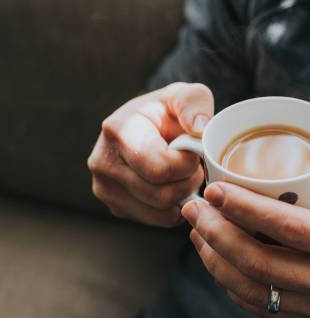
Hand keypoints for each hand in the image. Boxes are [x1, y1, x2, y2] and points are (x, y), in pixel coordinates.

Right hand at [88, 83, 211, 226]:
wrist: (148, 125)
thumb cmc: (170, 111)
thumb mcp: (185, 96)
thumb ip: (195, 103)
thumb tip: (198, 128)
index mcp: (119, 131)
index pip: (160, 169)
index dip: (188, 164)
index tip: (194, 150)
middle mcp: (103, 162)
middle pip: (162, 195)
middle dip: (189, 182)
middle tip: (194, 166)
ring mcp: (105, 188)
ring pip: (161, 213)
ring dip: (183, 196)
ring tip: (184, 174)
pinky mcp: (115, 206)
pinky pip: (157, 221)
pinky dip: (174, 208)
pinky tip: (174, 186)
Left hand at [182, 117, 309, 317]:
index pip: (287, 228)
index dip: (243, 208)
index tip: (213, 190)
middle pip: (258, 263)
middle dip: (215, 234)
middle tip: (192, 208)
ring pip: (254, 291)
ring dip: (217, 262)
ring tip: (197, 233)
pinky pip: (265, 309)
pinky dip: (236, 286)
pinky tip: (222, 263)